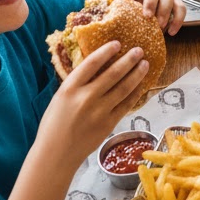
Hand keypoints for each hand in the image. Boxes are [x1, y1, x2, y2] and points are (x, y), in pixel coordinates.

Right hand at [37, 40, 150, 168]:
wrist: (55, 156)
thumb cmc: (54, 125)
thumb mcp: (59, 99)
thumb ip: (77, 84)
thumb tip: (98, 65)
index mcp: (69, 89)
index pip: (91, 63)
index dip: (106, 51)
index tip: (117, 43)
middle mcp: (85, 98)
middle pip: (113, 73)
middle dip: (129, 60)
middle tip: (139, 50)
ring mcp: (99, 112)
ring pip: (124, 88)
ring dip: (137, 74)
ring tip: (145, 64)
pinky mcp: (108, 124)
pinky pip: (127, 104)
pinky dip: (136, 93)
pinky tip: (141, 85)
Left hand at [112, 0, 186, 34]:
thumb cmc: (137, 5)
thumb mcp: (126, 4)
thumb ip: (117, 6)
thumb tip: (103, 8)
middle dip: (150, 2)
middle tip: (147, 16)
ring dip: (164, 12)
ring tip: (160, 26)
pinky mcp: (177, 1)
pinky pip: (181, 8)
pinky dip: (178, 20)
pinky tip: (171, 32)